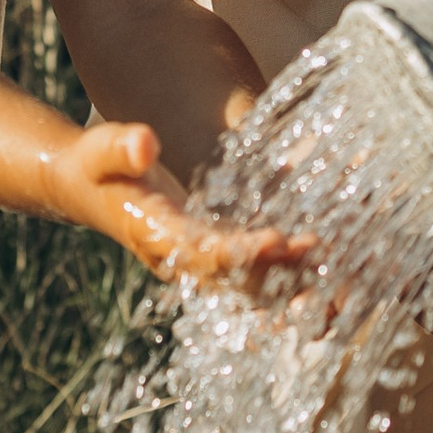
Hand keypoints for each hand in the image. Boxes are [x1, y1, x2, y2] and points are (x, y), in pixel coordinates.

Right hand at [54, 120, 315, 288]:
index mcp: (158, 238)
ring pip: (256, 289)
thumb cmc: (96, 166)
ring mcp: (204, 265)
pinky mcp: (219, 259)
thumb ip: (121, 145)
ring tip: (347, 286)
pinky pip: (262, 280)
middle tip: (328, 261)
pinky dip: (296, 281)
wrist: (86, 190)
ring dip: (299, 289)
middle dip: (284, 276)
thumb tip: (144, 143)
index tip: (276, 241)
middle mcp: (185, 261)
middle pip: (240, 281)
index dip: (239, 252)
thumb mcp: (101, 149)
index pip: (203, 253)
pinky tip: (337, 277)